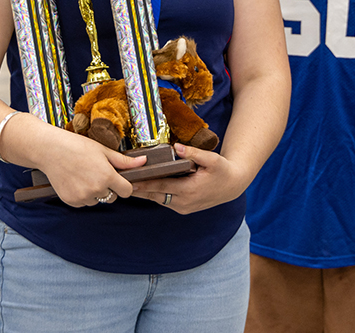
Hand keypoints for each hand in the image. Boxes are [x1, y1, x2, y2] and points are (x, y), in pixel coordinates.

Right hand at [27, 122, 146, 207]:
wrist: (51, 150)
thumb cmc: (78, 146)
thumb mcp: (104, 150)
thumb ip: (124, 161)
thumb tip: (144, 162)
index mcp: (107, 176)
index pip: (126, 191)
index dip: (125, 185)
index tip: (119, 178)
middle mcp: (96, 190)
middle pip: (113, 197)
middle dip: (110, 188)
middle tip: (99, 172)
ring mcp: (82, 197)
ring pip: (98, 201)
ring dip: (96, 192)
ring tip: (86, 175)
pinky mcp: (71, 202)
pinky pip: (84, 203)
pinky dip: (83, 195)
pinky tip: (77, 181)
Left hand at [129, 143, 248, 214]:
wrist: (233, 185)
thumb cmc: (222, 170)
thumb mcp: (212, 159)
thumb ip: (193, 153)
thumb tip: (177, 147)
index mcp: (189, 190)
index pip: (160, 186)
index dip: (143, 182)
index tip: (129, 179)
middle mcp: (183, 202)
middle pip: (155, 195)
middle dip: (138, 189)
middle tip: (122, 181)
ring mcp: (183, 207)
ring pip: (158, 199)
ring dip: (144, 192)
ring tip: (128, 183)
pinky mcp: (184, 208)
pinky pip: (164, 201)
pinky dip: (154, 194)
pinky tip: (144, 187)